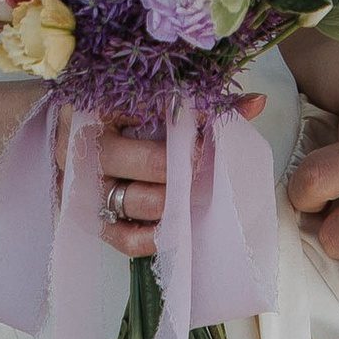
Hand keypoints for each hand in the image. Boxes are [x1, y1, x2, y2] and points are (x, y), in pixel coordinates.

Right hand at [78, 102, 263, 259]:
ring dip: (167, 201)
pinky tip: (175, 228)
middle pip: (130, 159)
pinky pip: (123, 237)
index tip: (205, 130)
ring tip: (192, 194)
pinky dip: (152, 237)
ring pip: (128, 200)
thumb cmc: (128, 116)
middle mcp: (83, 147)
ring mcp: (82, 187)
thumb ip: (206, 101)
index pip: (136, 111)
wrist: (85, 140)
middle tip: (201, 165)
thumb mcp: (159, 100)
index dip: (177, 122)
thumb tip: (256, 103)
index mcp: (97, 107)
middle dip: (172, 166)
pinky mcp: (91, 220)